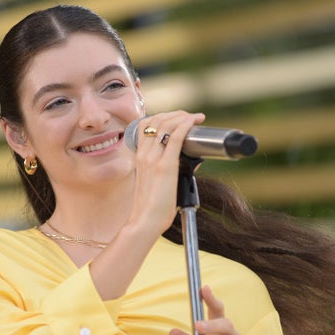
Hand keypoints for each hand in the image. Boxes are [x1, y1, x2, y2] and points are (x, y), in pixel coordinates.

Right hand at [126, 111, 204, 235]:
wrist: (145, 220)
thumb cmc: (151, 206)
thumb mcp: (152, 181)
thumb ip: (162, 168)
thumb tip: (186, 163)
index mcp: (139, 157)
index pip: (146, 125)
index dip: (162, 116)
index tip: (177, 118)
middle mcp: (144, 154)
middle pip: (157, 120)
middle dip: (175, 114)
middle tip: (190, 117)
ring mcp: (153, 159)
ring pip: (165, 124)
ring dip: (182, 116)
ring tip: (195, 118)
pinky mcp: (165, 166)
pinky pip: (175, 137)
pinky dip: (185, 125)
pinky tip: (193, 122)